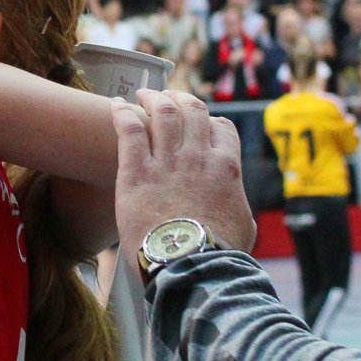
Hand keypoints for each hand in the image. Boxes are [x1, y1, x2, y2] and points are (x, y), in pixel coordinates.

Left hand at [113, 89, 255, 272]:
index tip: (199, 123)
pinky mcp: (137, 173)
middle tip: (168, 97)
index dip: (210, 121)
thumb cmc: (218, 254)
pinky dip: (123, 113)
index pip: (221, 127)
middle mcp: (198, 157)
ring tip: (143, 94)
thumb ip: (237, 208)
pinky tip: (117, 105)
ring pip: (163, 113)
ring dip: (153, 98)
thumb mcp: (243, 227)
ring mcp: (168, 162)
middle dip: (180, 99)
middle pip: (192, 110)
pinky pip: (130, 131)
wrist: (191, 265)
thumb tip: (237, 213)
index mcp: (227, 167)